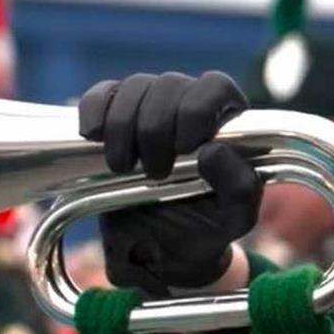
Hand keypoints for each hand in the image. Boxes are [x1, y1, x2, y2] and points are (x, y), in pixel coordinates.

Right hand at [80, 72, 262, 294]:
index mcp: (225, 120)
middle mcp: (189, 103)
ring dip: (123, 126)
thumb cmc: (204, 225)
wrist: (161, 248)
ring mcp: (151, 105)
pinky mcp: (115, 114)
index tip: (183, 146)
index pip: (215, 86)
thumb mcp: (233, 218)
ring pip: (136, 86)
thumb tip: (212, 151)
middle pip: (170, 85)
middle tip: (155, 172)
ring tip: (123, 167)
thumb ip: (240, 188)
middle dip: (156, 129)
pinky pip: (102, 94)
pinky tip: (94, 137)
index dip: (196, 108)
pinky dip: (95, 111)